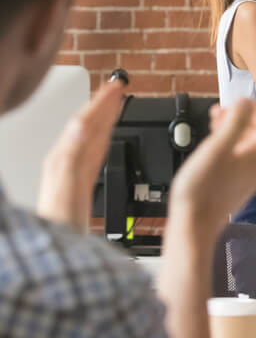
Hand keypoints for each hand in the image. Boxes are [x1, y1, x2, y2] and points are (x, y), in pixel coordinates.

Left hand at [37, 78, 126, 230]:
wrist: (54, 251)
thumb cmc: (59, 225)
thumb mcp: (68, 189)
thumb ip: (73, 156)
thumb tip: (79, 125)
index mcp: (64, 159)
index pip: (85, 122)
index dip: (101, 103)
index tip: (116, 86)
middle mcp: (66, 163)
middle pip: (88, 126)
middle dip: (103, 105)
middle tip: (118, 87)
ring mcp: (72, 173)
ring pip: (92, 138)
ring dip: (105, 119)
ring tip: (116, 105)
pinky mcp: (80, 185)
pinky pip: (95, 154)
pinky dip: (105, 140)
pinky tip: (109, 139)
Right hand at [168, 99, 255, 238]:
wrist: (193, 226)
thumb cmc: (202, 187)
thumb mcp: (217, 148)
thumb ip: (234, 123)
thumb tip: (246, 103)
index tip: (239, 104)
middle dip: (242, 118)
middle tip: (221, 112)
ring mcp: (245, 180)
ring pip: (246, 148)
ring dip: (233, 131)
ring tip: (213, 124)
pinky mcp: (233, 189)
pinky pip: (236, 160)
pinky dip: (227, 147)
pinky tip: (211, 148)